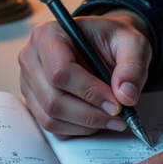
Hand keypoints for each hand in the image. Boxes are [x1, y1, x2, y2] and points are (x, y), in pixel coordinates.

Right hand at [18, 10, 152, 137]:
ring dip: (85, 125)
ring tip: (112, 119)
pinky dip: (77, 129)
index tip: (116, 103)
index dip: (89, 92)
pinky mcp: (34, 101)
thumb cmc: (112, 39)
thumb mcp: (132, 42)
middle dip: (89, 114)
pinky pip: (52, 126)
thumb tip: (126, 96)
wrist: (103, 44)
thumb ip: (132, 65)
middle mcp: (32, 58)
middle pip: (53, 99)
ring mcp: (29, 82)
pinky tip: (97, 119)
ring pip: (51, 117)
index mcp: (49, 34)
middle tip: (118, 116)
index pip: (61, 71)